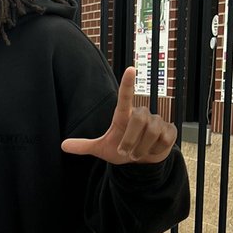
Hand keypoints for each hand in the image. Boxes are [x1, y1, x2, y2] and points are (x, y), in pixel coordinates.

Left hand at [61, 66, 176, 164]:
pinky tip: (152, 151)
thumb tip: (62, 145)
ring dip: (142, 148)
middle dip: (131, 140)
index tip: (130, 69)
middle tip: (126, 153)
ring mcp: (157, 121)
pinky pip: (164, 139)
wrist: (141, 163)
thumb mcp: (102, 149)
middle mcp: (142, 114)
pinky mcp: (170, 131)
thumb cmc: (122, 150)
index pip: (125, 96)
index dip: (127, 83)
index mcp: (124, 116)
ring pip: (152, 131)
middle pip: (139, 119)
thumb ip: (84, 146)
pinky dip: (155, 150)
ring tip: (137, 154)